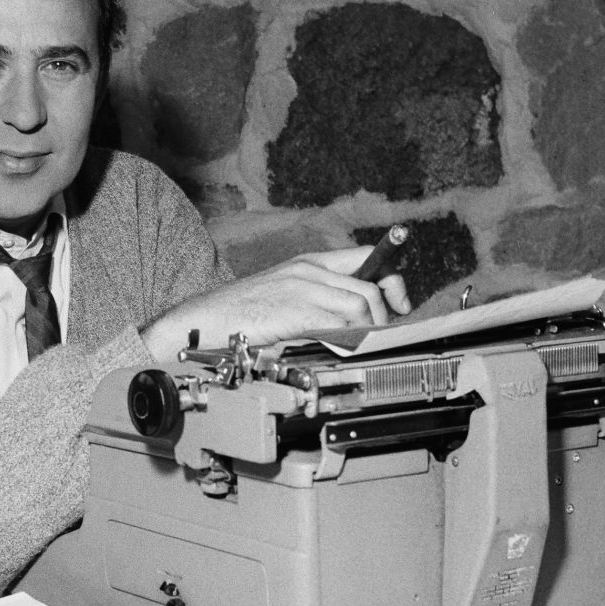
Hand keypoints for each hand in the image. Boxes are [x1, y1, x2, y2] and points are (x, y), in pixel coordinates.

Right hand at [141, 248, 410, 361]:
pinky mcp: (293, 309)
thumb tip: (357, 322)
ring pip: (360, 304)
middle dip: (384, 316)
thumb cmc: (241, 317)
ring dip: (368, 331)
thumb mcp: (286, 300)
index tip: (400, 305)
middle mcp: (308, 269)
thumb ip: (320, 304)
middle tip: (380, 336)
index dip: (391, 282)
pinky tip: (343, 348)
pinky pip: (339, 321)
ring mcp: (300, 287)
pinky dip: (351, 337)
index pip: (366, 257)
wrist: (204, 321)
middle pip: (369, 287)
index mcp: (309, 263)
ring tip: (359, 347)